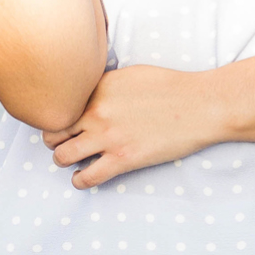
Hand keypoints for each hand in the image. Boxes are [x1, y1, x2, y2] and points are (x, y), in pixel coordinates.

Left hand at [44, 65, 224, 188]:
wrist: (202, 105)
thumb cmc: (171, 86)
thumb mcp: (129, 74)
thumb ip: (103, 86)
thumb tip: (88, 95)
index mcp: (96, 89)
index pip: (59, 105)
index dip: (57, 115)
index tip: (62, 123)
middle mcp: (95, 112)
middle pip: (52, 131)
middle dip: (54, 139)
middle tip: (63, 143)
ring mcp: (108, 137)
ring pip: (62, 156)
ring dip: (63, 160)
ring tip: (71, 161)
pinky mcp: (123, 159)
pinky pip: (86, 177)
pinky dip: (79, 181)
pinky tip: (82, 178)